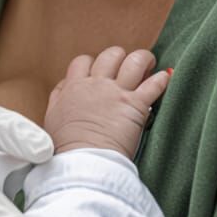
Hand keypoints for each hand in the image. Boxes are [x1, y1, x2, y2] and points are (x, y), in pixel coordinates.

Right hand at [44, 47, 169, 156]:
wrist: (84, 161)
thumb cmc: (67, 146)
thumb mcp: (53, 117)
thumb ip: (59, 97)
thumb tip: (64, 86)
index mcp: (74, 87)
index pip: (83, 61)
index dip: (93, 63)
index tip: (100, 71)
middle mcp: (96, 84)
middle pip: (110, 55)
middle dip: (120, 58)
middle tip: (126, 67)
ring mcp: (117, 93)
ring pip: (134, 61)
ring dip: (143, 59)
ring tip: (148, 63)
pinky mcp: (136, 105)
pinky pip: (154, 84)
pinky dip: (161, 79)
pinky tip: (164, 79)